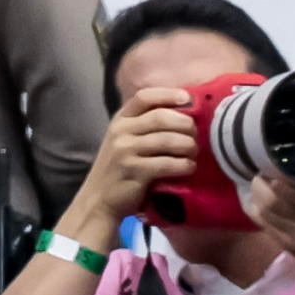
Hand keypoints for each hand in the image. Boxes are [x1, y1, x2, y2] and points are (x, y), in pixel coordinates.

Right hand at [63, 83, 204, 237]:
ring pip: (168, 140)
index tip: (188, 99)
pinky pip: (168, 163)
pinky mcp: (133, 172)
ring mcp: (125, 152)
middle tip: (195, 137)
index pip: (144, 97)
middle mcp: (120, 132)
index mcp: (120, 120)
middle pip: (162, 117)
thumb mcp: (126, 140)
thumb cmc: (120, 167)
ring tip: (192, 154)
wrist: (98, 200)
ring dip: (189, 146)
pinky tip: (188, 167)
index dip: (168, 94)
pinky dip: (184, 165)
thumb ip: (147, 124)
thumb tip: (188, 110)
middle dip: (186, 125)